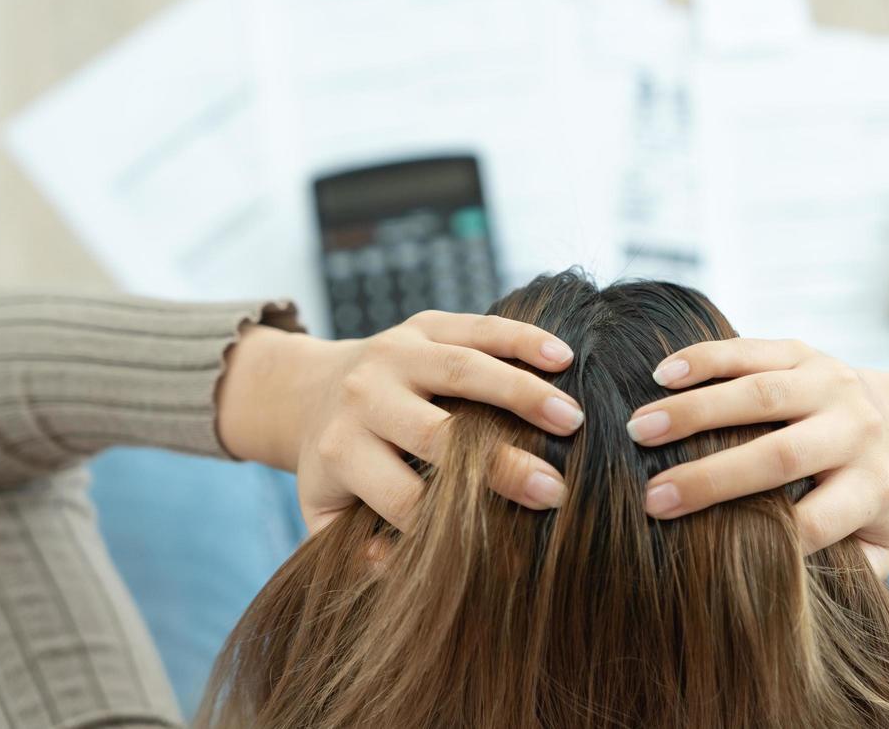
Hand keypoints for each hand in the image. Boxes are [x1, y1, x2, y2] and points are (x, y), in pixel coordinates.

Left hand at [218, 310, 583, 535]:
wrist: (314, 390)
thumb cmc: (339, 464)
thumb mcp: (325, 512)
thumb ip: (351, 547)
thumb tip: (392, 563)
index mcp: (342, 450)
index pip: (404, 495)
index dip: (456, 521)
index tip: (513, 541)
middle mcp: (365, 396)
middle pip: (439, 434)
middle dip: (500, 463)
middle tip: (556, 489)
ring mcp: (395, 353)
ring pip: (464, 369)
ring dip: (523, 393)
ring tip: (573, 418)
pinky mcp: (422, 324)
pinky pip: (477, 326)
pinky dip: (522, 339)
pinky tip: (562, 356)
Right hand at [625, 338, 888, 578]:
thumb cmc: (866, 498)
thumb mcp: (876, 543)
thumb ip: (846, 572)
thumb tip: (780, 599)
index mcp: (875, 487)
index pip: (817, 519)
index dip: (762, 537)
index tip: (698, 554)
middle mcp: (858, 430)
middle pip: (781, 455)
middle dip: (711, 477)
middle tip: (650, 497)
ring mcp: (831, 384)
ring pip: (759, 394)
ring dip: (693, 411)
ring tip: (638, 428)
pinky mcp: (804, 351)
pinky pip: (751, 350)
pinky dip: (703, 360)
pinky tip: (660, 374)